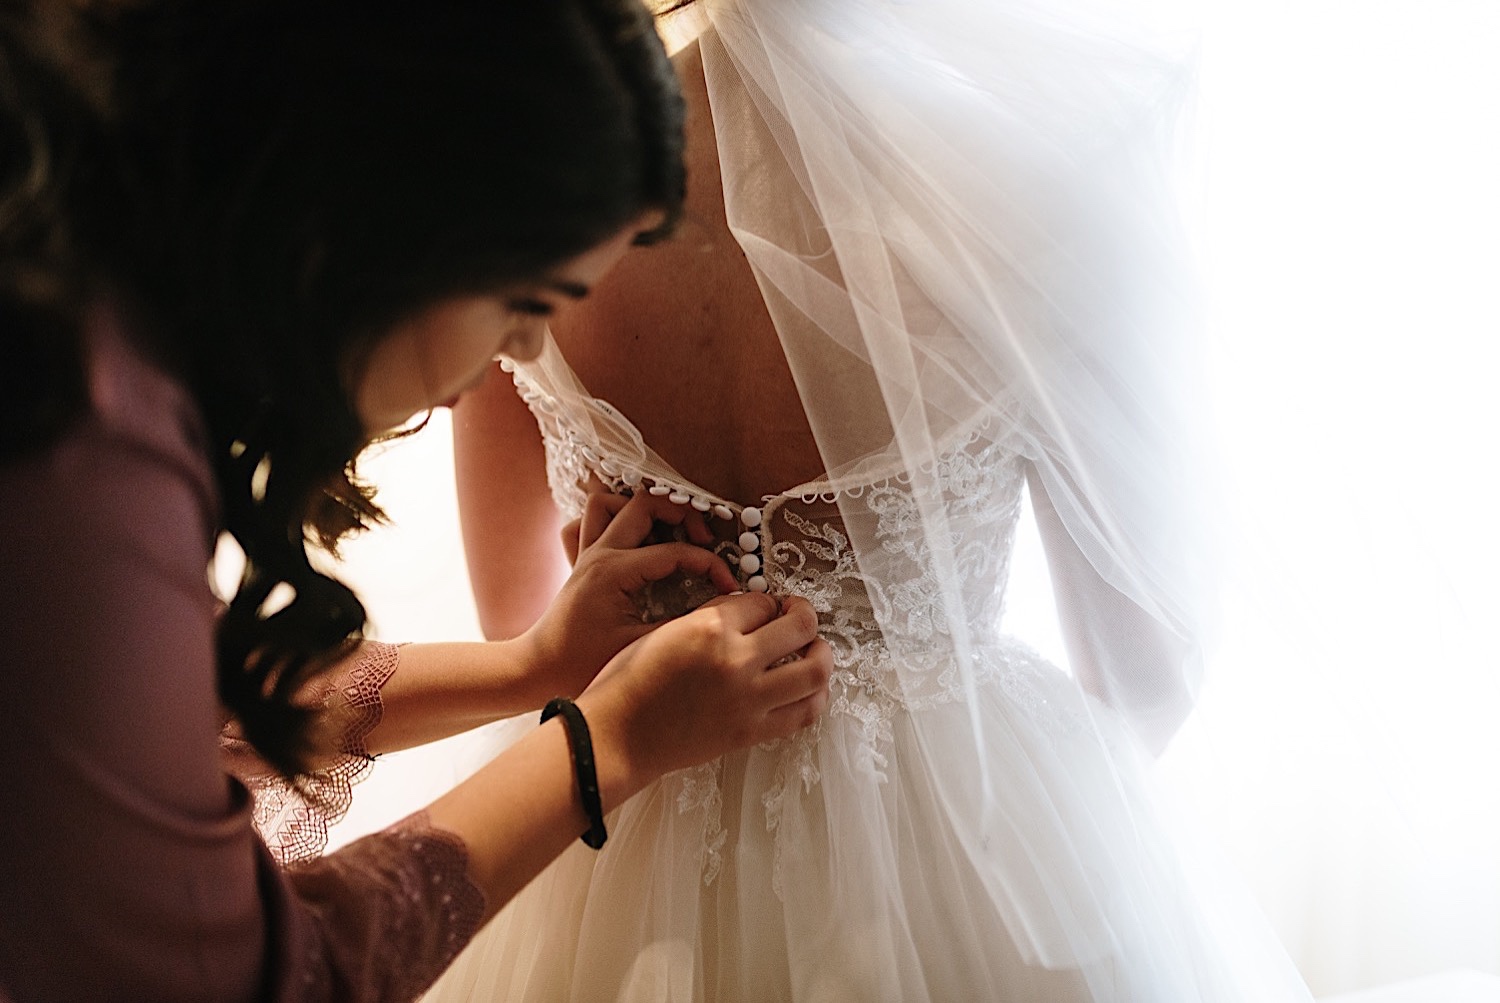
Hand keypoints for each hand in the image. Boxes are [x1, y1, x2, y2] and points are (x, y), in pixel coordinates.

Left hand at [517, 491, 737, 700]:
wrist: (537, 671)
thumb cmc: (583, 665)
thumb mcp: (641, 648)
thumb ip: (682, 625)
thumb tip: (718, 609)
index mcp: (615, 572)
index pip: (676, 551)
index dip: (710, 565)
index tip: (728, 586)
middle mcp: (599, 554)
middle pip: (643, 503)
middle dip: (681, 513)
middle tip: (703, 538)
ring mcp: (586, 554)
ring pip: (609, 503)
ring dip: (641, 509)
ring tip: (668, 530)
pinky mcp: (579, 562)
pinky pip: (585, 523)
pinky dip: (609, 521)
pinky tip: (630, 541)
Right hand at [575, 592, 832, 808]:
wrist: (615, 737)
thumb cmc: (628, 682)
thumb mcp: (664, 630)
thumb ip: (708, 617)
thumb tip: (747, 610)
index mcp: (709, 627)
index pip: (762, 601)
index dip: (767, 601)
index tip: (766, 607)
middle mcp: (736, 659)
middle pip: (801, 626)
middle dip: (805, 615)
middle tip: (799, 617)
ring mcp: (749, 699)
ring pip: (816, 671)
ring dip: (822, 654)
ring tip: (815, 650)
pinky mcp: (751, 732)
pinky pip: (804, 713)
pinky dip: (816, 697)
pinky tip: (809, 688)